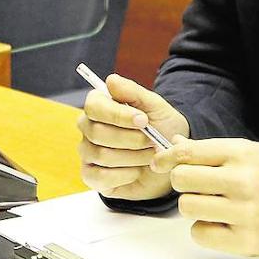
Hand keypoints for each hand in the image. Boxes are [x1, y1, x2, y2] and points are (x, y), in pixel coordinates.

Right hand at [76, 73, 189, 200]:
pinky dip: (124, 175)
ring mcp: (88, 153)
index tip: (143, 120)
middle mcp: (88, 127)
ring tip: (150, 155)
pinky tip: (137, 170)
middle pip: (97, 133)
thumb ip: (133, 92)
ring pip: (101, 156)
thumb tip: (110, 80)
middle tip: (152, 141)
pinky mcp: (92, 176)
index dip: (119, 115)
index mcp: (99, 105)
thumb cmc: (161, 127)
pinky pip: (100, 178)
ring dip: (132, 158)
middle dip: (131, 139)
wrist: (171, 157)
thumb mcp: (155, 106)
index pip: (94, 107)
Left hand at [152, 138, 258, 258]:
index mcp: (241, 154)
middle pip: (181, 179)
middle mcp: (241, 181)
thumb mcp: (251, 152)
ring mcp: (243, 212)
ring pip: (187, 207)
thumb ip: (212, 150)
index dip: (167, 158)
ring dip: (195, 207)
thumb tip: (175, 145)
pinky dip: (205, 230)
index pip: (188, 152)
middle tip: (197, 186)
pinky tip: (222, 223)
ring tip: (215, 205)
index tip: (160, 163)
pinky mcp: (244, 241)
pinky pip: (199, 234)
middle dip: (183, 182)